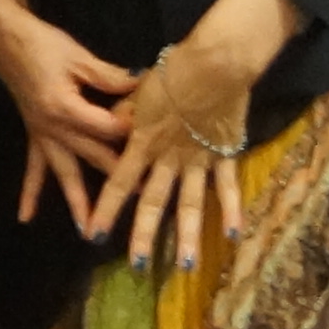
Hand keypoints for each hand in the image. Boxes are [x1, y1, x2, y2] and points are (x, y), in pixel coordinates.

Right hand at [0, 0, 139, 225]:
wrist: (5, 40)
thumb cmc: (42, 44)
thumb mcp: (80, 57)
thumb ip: (111, 77)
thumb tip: (144, 86)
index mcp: (66, 108)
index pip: (108, 127)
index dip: (133, 130)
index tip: (159, 136)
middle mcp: (53, 128)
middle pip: (93, 156)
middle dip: (118, 179)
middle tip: (143, 200)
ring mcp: (42, 135)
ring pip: (64, 173)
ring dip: (76, 203)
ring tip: (88, 231)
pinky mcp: (34, 134)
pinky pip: (32, 168)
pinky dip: (29, 193)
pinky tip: (26, 217)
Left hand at [93, 30, 264, 270]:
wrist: (216, 62)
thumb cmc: (173, 71)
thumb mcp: (137, 92)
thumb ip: (122, 115)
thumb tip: (106, 130)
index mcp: (144, 142)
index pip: (119, 182)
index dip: (106, 210)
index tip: (94, 235)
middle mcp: (169, 158)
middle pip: (154, 202)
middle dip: (145, 236)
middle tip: (138, 266)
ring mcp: (199, 160)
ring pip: (191, 204)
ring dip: (189, 237)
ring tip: (186, 266)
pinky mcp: (224, 155)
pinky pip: (227, 187)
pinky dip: (231, 210)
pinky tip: (234, 236)